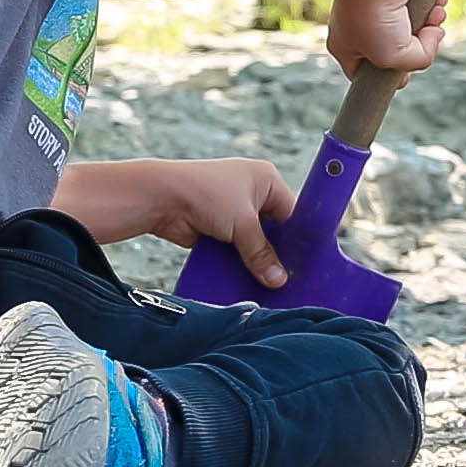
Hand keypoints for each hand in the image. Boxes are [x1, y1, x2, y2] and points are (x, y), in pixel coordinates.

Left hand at [56, 158, 303, 282]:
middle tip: (287, 281)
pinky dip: (237, 263)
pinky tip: (245, 282)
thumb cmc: (206, 195)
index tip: (304, 266)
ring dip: (255, 262)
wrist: (161, 197)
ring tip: (268, 286)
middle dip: (275, 254)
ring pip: (252, 243)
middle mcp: (252, 192)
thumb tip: (278, 280)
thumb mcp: (243, 224)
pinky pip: (234, 250)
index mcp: (266, 179)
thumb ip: (262, 253)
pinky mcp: (216, 228)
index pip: (292, 213)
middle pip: (273, 231)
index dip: (297, 240)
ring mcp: (232, 210)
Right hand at [330, 0, 448, 80]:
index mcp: (346, 48)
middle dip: (419, 45)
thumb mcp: (394, 58)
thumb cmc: (374, 16)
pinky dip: (433, 3)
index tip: (406, 73)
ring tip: (435, 17)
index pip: (368, 74)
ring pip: (415, 27)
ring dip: (431, 24)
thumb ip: (418, 60)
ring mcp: (379, 7)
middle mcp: (360, 28)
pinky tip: (437, 2)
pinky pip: (422, 3)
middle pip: (398, 50)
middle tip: (424, 38)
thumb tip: (435, 36)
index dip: (390, 77)